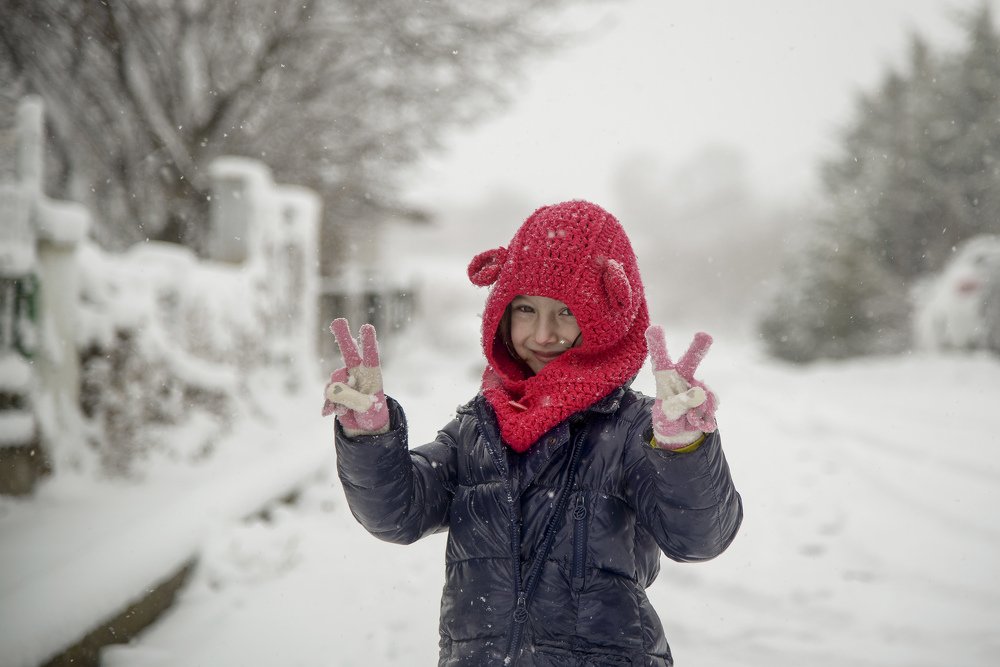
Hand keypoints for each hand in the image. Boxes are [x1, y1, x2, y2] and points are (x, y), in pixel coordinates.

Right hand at [322, 318, 389, 435]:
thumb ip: (352, 398)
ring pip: (334, 382)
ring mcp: (343, 380)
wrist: (363, 425)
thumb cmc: (372, 412)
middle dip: (343, 336)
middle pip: (348, 352)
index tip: (367, 327)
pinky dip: (329, 405)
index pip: (370, 356)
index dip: (368, 343)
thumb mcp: (367, 408)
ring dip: (338, 397)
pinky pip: (327, 395)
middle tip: (338, 321)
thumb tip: (332, 389)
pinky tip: (331, 413)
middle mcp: (357, 372)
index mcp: (372, 374)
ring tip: (347, 410)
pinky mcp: (333, 391)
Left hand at [644, 325, 717, 448]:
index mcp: (665, 379)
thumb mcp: (667, 417)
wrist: (682, 431)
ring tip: (688, 418)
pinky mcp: (709, 397)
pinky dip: (704, 417)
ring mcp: (697, 386)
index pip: (660, 360)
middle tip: (704, 335)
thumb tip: (696, 393)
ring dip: (696, 411)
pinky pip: (711, 404)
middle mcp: (682, 378)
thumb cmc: (668, 418)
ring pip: (702, 394)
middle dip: (698, 348)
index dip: (657, 345)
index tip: (654, 328)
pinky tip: (698, 421)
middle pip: (690, 361)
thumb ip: (677, 406)